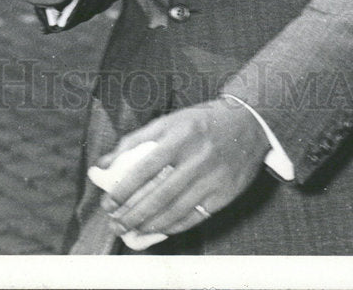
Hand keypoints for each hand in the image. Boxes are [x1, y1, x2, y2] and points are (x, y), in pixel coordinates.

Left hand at [96, 98, 270, 237]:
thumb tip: (103, 163)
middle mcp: (197, 157)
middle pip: (159, 194)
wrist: (249, 122)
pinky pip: (196, 216)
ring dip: (150, 225)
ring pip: (176, 209)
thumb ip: (136, 140)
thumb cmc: (202, 122)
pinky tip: (159, 230)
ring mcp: (213, 177)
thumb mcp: (170, 121)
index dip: (123, 189)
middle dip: (133, 214)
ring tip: (132, 231)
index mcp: (180, 136)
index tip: (108, 203)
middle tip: (116, 224)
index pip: (144, 168)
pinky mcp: (225, 193)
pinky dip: (174, 227)